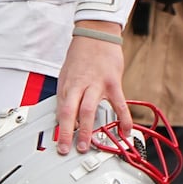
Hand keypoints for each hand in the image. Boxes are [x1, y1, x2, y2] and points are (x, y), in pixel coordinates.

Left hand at [54, 24, 130, 153]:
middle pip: (70, 112)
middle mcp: (79, 85)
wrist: (96, 34)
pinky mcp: (112, 83)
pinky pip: (118, 104)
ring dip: (87, 130)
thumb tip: (66, 115)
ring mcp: (96, 84)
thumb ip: (68, 93)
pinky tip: (125, 132)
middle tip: (67, 149)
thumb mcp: (67, 73)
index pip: (59, 109)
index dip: (58, 127)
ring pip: (89, 110)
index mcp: (66, 84)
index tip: (58, 142)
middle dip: (67, 133)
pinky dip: (123, 120)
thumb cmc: (81, 55)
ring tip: (88, 145)